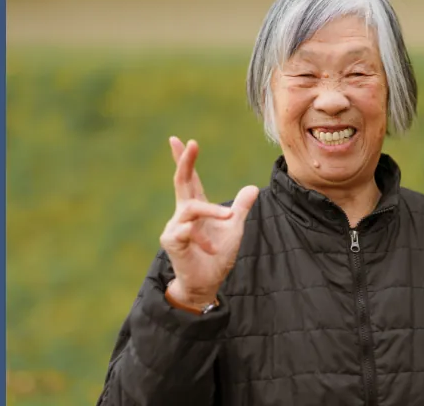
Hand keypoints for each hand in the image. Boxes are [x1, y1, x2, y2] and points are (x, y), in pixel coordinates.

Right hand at [160, 137, 259, 309]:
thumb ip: (241, 208)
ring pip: (191, 208)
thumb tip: (252, 187)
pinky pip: (187, 231)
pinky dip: (202, 238)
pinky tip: (210, 247)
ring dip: (211, 211)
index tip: (179, 140)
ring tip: (229, 218)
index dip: (185, 159)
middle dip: (184, 162)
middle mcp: (183, 213)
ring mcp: (175, 226)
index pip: (189, 178)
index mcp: (196, 207)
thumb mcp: (234, 229)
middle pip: (181, 182)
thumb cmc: (216, 256)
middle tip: (189, 144)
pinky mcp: (172, 241)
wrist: (206, 284)